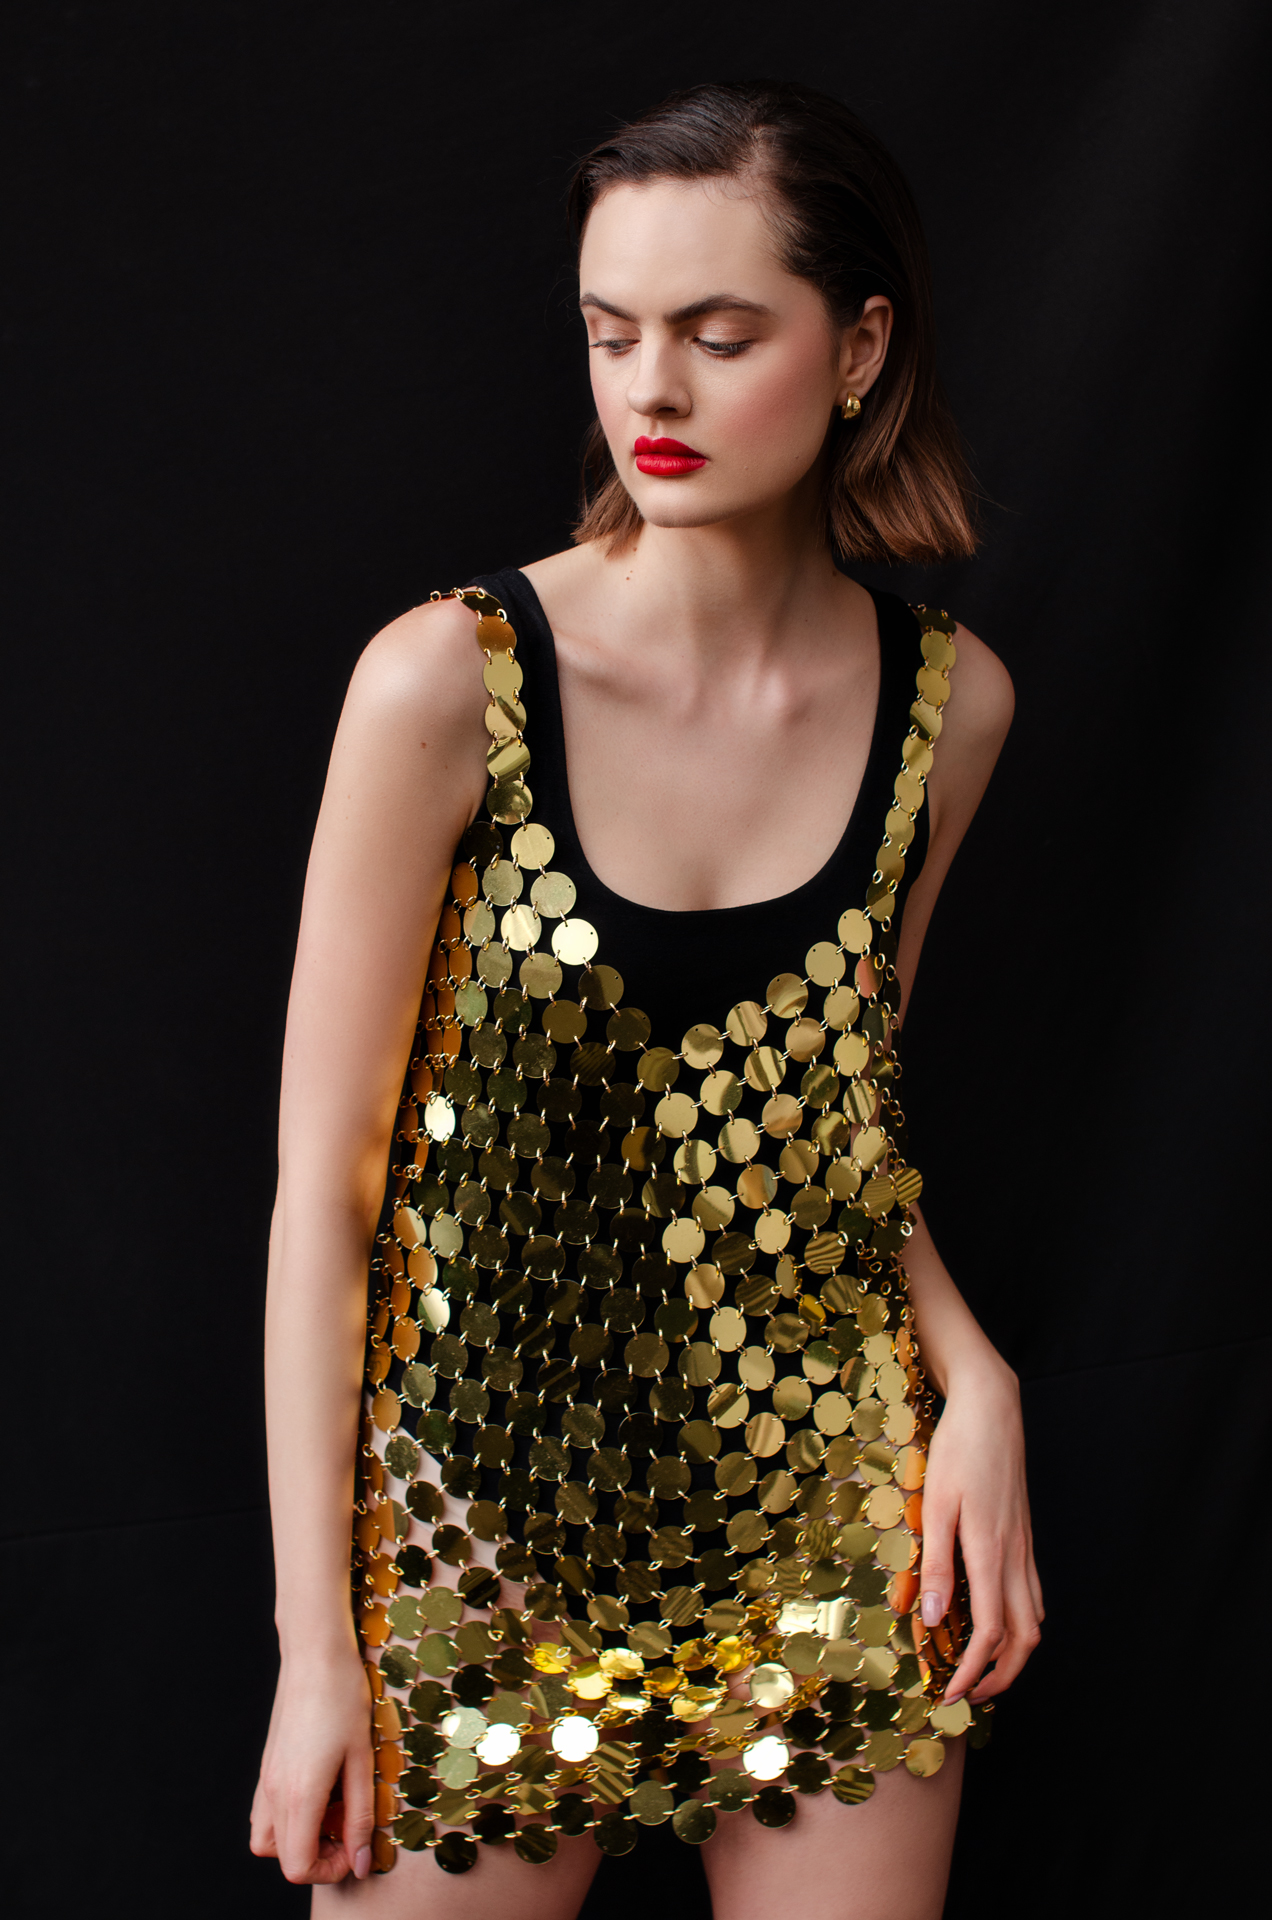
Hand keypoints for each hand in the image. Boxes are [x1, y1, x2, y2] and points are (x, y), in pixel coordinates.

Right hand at [250, 1645, 375, 1884]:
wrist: (314, 1653)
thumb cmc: (343, 1698)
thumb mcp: (362, 1759)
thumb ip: (360, 1816)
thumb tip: (362, 1863)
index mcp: (298, 1795)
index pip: (298, 1866)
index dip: (330, 1869)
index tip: (356, 1845)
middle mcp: (273, 1792)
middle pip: (282, 1858)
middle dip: (318, 1856)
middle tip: (347, 1827)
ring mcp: (265, 1778)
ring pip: (267, 1838)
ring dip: (298, 1838)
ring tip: (332, 1808)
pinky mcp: (266, 1765)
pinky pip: (265, 1812)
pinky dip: (288, 1818)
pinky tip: (319, 1788)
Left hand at [917, 1362, 1043, 1703]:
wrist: (992, 1408)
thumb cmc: (958, 1450)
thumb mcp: (935, 1504)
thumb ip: (936, 1564)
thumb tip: (934, 1620)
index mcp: (990, 1552)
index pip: (991, 1633)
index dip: (972, 1671)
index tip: (950, 1694)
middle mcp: (1014, 1556)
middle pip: (1024, 1638)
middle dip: (1003, 1676)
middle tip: (970, 1693)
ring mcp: (1024, 1546)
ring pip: (1034, 1618)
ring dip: (1014, 1653)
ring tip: (983, 1666)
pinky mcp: (1024, 1534)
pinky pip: (1031, 1592)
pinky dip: (1020, 1620)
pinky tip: (997, 1617)